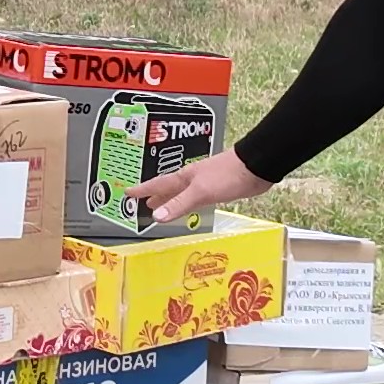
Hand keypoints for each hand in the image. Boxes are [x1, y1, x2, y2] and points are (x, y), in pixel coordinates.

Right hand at [126, 148, 271, 226]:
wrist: (255, 167)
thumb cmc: (227, 175)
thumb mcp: (200, 192)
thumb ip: (179, 204)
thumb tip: (156, 216)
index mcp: (185, 177)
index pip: (158, 184)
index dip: (143, 189)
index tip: (128, 192)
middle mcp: (192, 179)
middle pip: (168, 187)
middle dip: (155, 195)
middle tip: (142, 203)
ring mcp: (205, 183)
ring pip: (181, 192)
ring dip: (170, 199)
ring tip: (160, 207)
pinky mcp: (218, 188)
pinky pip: (195, 197)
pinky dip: (187, 203)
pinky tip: (191, 206)